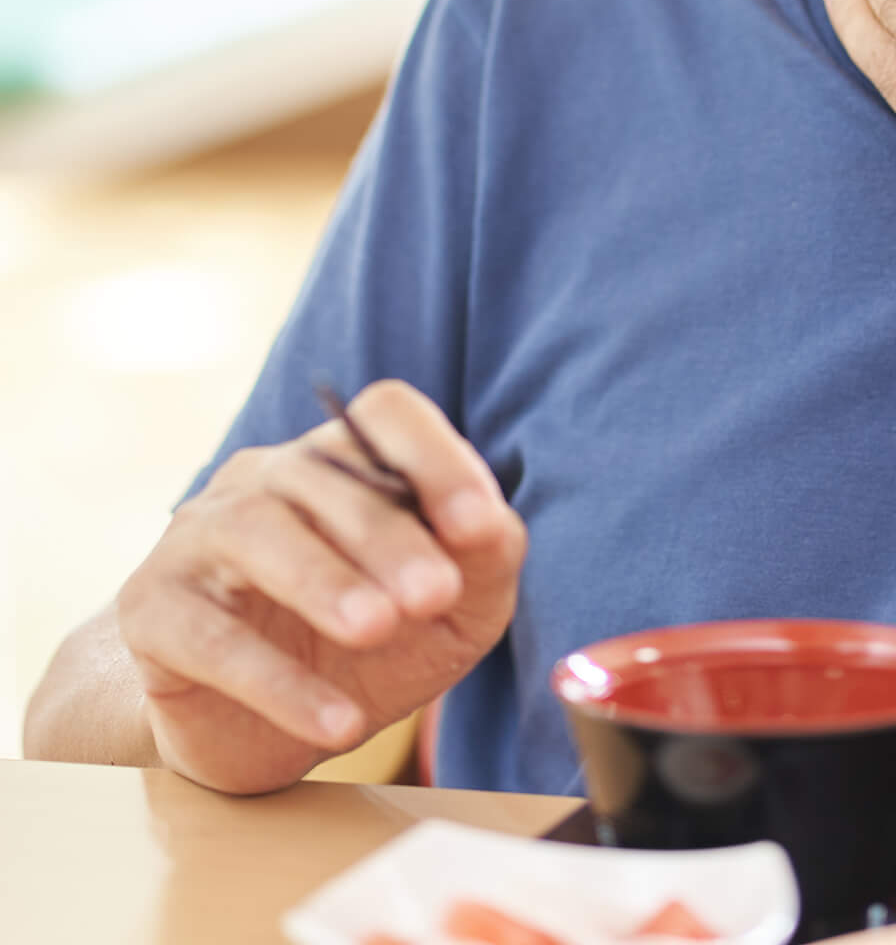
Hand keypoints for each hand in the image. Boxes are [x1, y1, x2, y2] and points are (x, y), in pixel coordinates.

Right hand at [116, 380, 524, 794]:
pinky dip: (275, 682)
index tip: (477, 525)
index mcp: (346, 460)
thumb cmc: (375, 651)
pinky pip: (207, 636)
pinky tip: (337, 723)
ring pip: (254, 532)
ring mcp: (199, 536)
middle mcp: (267, 479)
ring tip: (378, 630)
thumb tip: (492, 525)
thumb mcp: (455, 610)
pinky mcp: (152, 610)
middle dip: (388, 538)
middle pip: (325, 476)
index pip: (386, 414)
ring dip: (323, 581)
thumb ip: (486, 560)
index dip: (435, 458)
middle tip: (434, 596)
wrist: (264, 733)